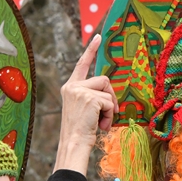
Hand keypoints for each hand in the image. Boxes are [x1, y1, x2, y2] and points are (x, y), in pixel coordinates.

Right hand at [53, 35, 116, 174]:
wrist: (73, 143)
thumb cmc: (81, 131)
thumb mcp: (84, 109)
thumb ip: (92, 97)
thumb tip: (110, 95)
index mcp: (70, 87)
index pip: (81, 64)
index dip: (90, 50)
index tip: (97, 37)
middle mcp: (72, 86)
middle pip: (104, 79)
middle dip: (111, 97)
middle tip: (108, 114)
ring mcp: (79, 91)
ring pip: (108, 91)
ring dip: (110, 108)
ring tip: (101, 122)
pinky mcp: (88, 98)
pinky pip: (109, 102)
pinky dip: (109, 115)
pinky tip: (100, 124)